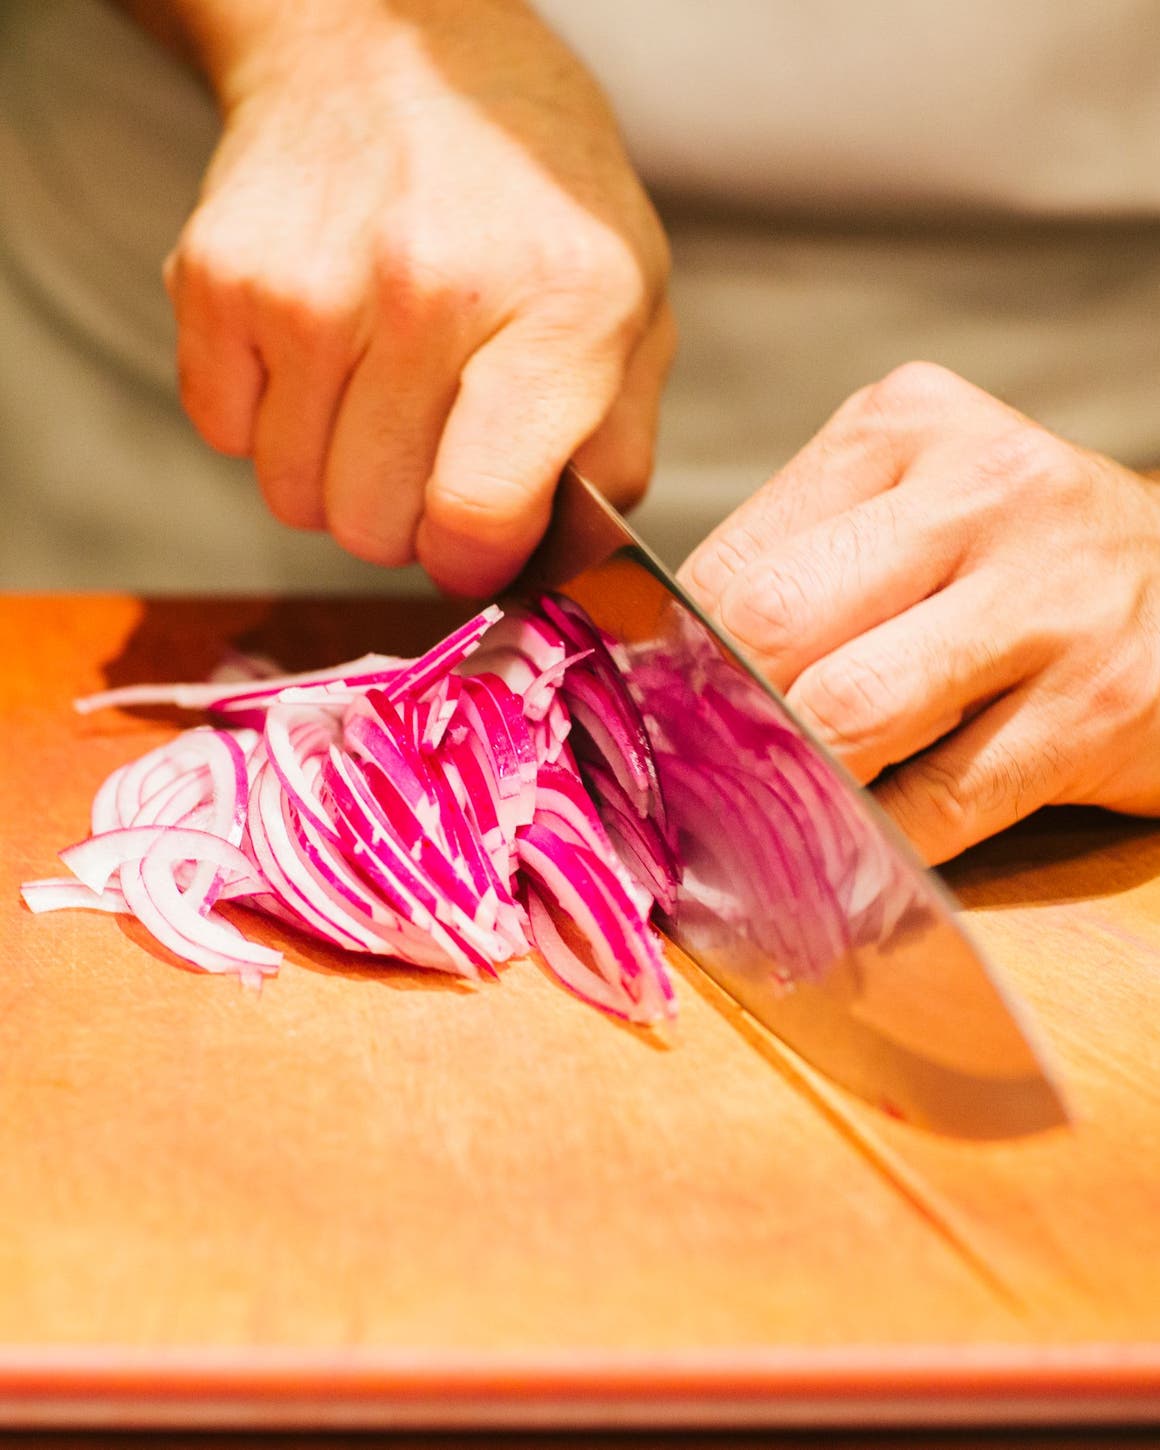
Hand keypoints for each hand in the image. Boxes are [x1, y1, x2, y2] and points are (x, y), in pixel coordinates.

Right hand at [160, 0, 672, 594]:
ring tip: (377, 389)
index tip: (473, 542)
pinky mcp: (217, 277)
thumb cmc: (526, 198)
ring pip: (295, 498)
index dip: (472, 560)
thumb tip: (555, 565)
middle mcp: (430, 290)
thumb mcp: (632, 306)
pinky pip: (228, 438)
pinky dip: (270, 420)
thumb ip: (613, 451)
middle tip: (432, 444)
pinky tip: (317, 351)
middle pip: (374, 527)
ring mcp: (310, 283)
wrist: (390, 47)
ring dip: (335, 473)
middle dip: (406, 517)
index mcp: (561, 307)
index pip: (478, 515)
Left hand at [679, 362, 1159, 862]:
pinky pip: (941, 800)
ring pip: (851, 715)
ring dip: (792, 781)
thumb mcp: (912, 505)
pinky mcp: (1101, 707)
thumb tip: (671, 672)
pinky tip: (854, 846)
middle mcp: (983, 492)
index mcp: (906, 427)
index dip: (676, 653)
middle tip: (695, 768)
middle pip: (777, 626)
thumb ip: (802, 561)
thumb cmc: (1016, 556)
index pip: (736, 558)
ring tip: (768, 805)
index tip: (656, 712)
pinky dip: (877, 840)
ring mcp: (1050, 600)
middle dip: (721, 715)